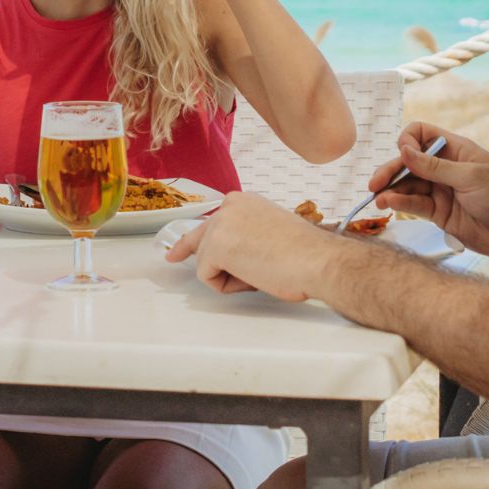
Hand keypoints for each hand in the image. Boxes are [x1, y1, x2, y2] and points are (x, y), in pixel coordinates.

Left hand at [164, 189, 337, 300]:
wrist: (318, 260)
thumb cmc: (305, 254)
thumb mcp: (269, 232)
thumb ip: (246, 236)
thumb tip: (232, 253)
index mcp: (243, 201)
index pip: (211, 222)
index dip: (194, 239)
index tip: (177, 247)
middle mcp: (228, 206)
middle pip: (200, 240)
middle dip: (190, 253)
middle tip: (169, 259)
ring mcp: (219, 224)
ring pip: (206, 262)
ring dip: (229, 276)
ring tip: (261, 273)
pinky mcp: (215, 246)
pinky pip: (207, 278)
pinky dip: (228, 286)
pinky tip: (253, 278)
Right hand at [371, 124, 488, 261]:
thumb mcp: (470, 176)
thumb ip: (435, 166)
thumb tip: (403, 150)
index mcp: (456, 150)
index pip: (421, 134)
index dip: (408, 141)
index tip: (404, 154)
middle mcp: (444, 167)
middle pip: (408, 162)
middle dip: (390, 170)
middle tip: (375, 183)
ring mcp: (440, 190)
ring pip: (407, 185)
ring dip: (391, 190)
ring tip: (378, 199)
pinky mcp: (438, 212)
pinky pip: (414, 204)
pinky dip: (400, 203)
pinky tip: (389, 205)